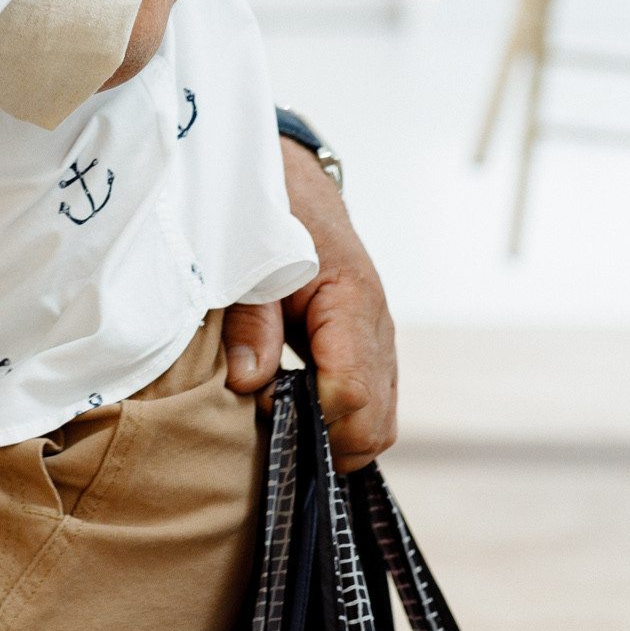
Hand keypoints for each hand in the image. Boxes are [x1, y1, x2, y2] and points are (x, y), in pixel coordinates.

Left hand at [221, 139, 397, 472]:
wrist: (296, 186)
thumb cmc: (272, 217)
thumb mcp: (249, 261)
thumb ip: (251, 322)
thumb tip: (249, 382)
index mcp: (351, 302)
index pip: (349, 392)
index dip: (308, 416)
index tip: (263, 403)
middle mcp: (378, 329)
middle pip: (376, 423)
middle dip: (327, 444)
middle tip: (273, 430)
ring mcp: (379, 343)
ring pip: (380, 422)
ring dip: (336, 439)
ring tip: (284, 426)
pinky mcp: (369, 352)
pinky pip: (372, 405)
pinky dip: (342, 424)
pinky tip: (298, 415)